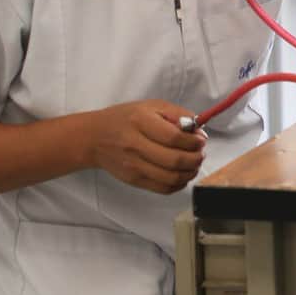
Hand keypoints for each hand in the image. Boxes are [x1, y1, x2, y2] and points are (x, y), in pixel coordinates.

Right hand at [86, 100, 205, 193]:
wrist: (94, 137)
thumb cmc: (125, 119)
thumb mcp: (152, 106)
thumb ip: (178, 114)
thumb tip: (199, 131)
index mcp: (141, 121)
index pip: (174, 137)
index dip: (193, 141)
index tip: (200, 140)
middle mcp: (135, 145)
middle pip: (174, 160)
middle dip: (195, 158)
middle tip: (200, 153)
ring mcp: (133, 166)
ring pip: (171, 178)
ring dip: (190, 172)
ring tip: (194, 164)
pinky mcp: (134, 180)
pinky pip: (163, 188)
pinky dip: (179, 184)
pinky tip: (182, 174)